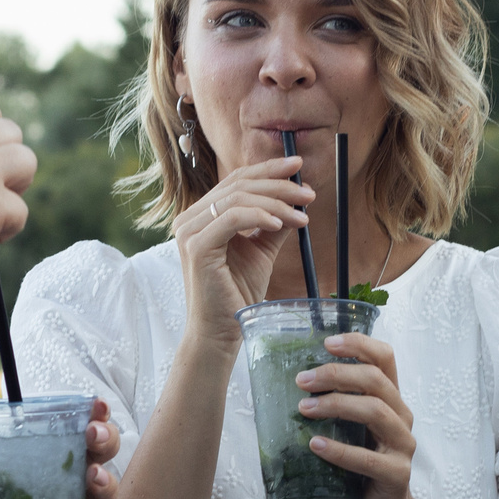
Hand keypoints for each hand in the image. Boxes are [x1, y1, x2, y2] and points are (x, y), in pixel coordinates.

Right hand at [173, 158, 312, 348]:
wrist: (221, 331)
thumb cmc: (237, 294)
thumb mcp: (261, 251)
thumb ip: (274, 223)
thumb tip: (298, 200)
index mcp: (202, 215)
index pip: (236, 180)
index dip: (268, 169)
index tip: (299, 167)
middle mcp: (190, 218)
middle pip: (238, 184)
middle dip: (278, 184)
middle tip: (309, 192)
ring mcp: (189, 231)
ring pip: (238, 198)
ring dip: (276, 202)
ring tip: (302, 214)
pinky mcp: (196, 246)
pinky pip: (232, 217)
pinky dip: (260, 216)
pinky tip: (281, 223)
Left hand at [299, 332, 417, 498]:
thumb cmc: (359, 468)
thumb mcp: (349, 430)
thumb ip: (335, 406)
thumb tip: (291, 384)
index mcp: (391, 400)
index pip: (385, 358)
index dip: (359, 344)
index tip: (327, 343)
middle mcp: (402, 417)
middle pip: (376, 381)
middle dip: (336, 374)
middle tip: (302, 381)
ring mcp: (402, 446)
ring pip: (376, 412)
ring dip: (336, 404)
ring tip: (304, 408)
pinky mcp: (397, 474)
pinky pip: (368, 459)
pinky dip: (339, 450)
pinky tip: (315, 445)